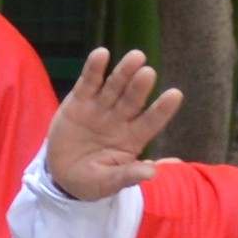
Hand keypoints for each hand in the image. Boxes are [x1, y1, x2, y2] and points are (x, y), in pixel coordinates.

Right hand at [46, 46, 185, 200]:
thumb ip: (127, 176)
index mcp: (132, 139)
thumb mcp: (107, 183)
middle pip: (133, 100)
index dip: (162, 109)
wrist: (61, 175)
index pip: (151, 122)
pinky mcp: (79, 101)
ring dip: (124, 72)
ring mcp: (100, 108)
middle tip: (149, 73)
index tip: (175, 94)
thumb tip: (152, 172)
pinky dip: (94, 69)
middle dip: (140, 86)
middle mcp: (120, 119)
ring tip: (136, 57)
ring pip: (114, 86)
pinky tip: (102, 54)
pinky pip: (89, 82)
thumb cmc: (92, 181)